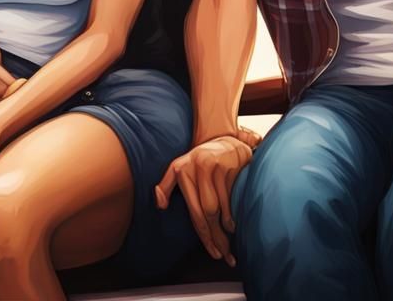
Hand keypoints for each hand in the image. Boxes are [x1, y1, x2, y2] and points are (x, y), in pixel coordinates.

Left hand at [154, 134, 254, 266]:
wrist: (223, 138)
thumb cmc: (199, 159)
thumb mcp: (179, 167)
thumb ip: (166, 184)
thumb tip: (160, 205)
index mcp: (182, 171)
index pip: (193, 210)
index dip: (202, 234)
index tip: (211, 251)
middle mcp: (197, 169)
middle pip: (206, 212)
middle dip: (214, 237)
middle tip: (221, 254)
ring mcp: (213, 167)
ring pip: (218, 207)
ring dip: (224, 230)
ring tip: (227, 246)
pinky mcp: (228, 167)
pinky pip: (229, 198)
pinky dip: (231, 215)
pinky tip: (232, 227)